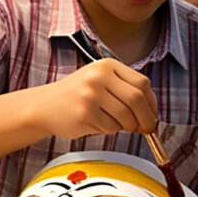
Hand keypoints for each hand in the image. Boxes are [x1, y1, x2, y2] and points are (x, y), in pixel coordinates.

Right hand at [35, 58, 156, 138]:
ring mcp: (91, 94)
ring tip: (117, 125)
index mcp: (107, 66)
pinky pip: (110, 128)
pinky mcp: (84, 113)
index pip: (142, 83)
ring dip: (127, 126)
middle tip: (146, 128)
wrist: (45, 105)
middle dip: (146, 118)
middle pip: (137, 100)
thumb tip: (152, 113)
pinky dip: (110, 130)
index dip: (152, 103)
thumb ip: (125, 90)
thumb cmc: (78, 95)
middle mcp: (99, 77)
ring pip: (125, 117)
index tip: (152, 114)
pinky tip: (98, 124)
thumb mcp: (101, 81)